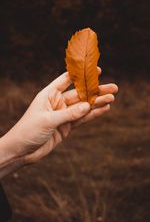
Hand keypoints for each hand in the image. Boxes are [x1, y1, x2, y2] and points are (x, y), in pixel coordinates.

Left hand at [2, 70, 117, 163]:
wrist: (21, 151)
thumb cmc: (28, 131)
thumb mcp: (48, 120)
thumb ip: (69, 113)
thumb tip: (88, 105)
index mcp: (49, 94)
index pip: (66, 80)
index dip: (81, 74)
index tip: (96, 70)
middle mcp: (57, 103)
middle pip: (80, 94)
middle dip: (96, 91)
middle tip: (113, 88)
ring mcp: (63, 115)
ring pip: (83, 107)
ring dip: (97, 103)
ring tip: (112, 98)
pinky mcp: (66, 127)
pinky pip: (82, 119)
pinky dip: (93, 115)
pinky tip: (104, 109)